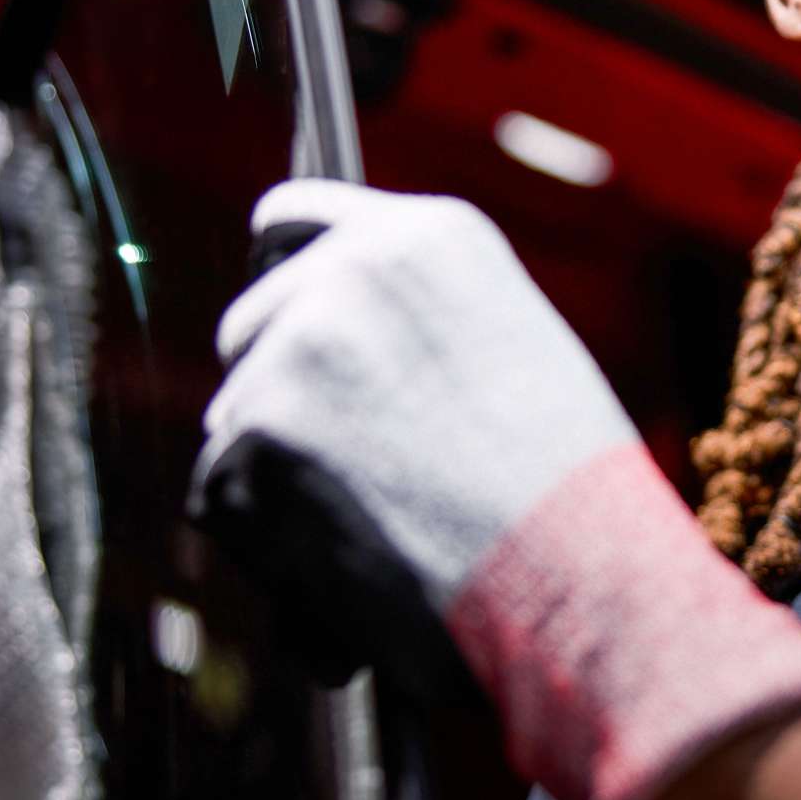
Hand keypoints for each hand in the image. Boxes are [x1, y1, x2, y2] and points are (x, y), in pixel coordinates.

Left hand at [194, 180, 800, 799]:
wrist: (581, 582)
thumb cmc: (574, 498)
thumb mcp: (517, 355)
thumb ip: (421, 328)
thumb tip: (344, 362)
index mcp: (429, 238)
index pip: (293, 216)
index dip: (277, 273)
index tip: (275, 314)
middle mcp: (353, 270)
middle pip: (250, 323)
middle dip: (279, 396)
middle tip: (352, 474)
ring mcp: (296, 344)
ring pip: (234, 418)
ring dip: (278, 479)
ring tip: (376, 531)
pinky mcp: (254, 430)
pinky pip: (219, 495)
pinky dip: (263, 543)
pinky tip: (345, 565)